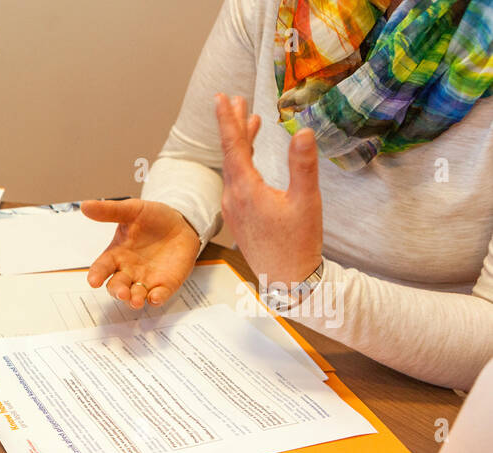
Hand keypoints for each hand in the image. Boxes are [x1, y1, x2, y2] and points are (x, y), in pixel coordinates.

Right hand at [82, 198, 201, 307]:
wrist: (181, 223)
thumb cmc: (152, 218)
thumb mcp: (132, 210)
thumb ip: (109, 211)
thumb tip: (85, 205)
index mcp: (116, 255)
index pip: (101, 268)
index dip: (96, 275)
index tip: (93, 281)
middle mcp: (128, 271)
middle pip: (116, 287)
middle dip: (117, 292)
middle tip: (122, 293)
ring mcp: (146, 280)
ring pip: (135, 296)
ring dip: (134, 300)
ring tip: (135, 300)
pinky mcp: (164, 284)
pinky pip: (158, 295)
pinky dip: (156, 298)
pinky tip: (155, 298)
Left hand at [215, 93, 322, 288]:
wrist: (287, 279)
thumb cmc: (298, 242)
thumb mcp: (306, 201)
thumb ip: (302, 165)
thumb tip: (302, 131)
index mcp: (246, 190)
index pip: (233, 146)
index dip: (228, 120)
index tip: (221, 98)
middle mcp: (233, 197)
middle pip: (230, 154)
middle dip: (233, 125)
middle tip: (233, 100)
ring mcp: (234, 209)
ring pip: (233, 168)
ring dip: (240, 144)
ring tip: (249, 120)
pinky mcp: (239, 218)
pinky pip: (236, 182)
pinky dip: (243, 164)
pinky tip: (251, 159)